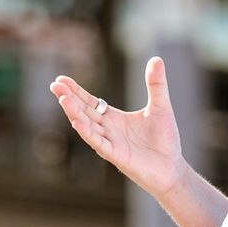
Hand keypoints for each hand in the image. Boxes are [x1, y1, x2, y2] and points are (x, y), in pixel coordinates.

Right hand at [50, 57, 186, 197]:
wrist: (173, 168)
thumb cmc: (165, 140)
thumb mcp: (161, 106)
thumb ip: (156, 84)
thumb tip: (156, 58)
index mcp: (114, 118)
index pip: (90, 102)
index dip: (76, 91)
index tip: (61, 79)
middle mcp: (107, 130)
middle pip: (84, 111)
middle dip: (69, 98)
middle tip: (54, 85)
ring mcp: (110, 142)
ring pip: (87, 126)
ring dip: (75, 113)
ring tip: (63, 98)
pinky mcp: (116, 155)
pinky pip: (98, 142)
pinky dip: (87, 132)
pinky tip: (77, 122)